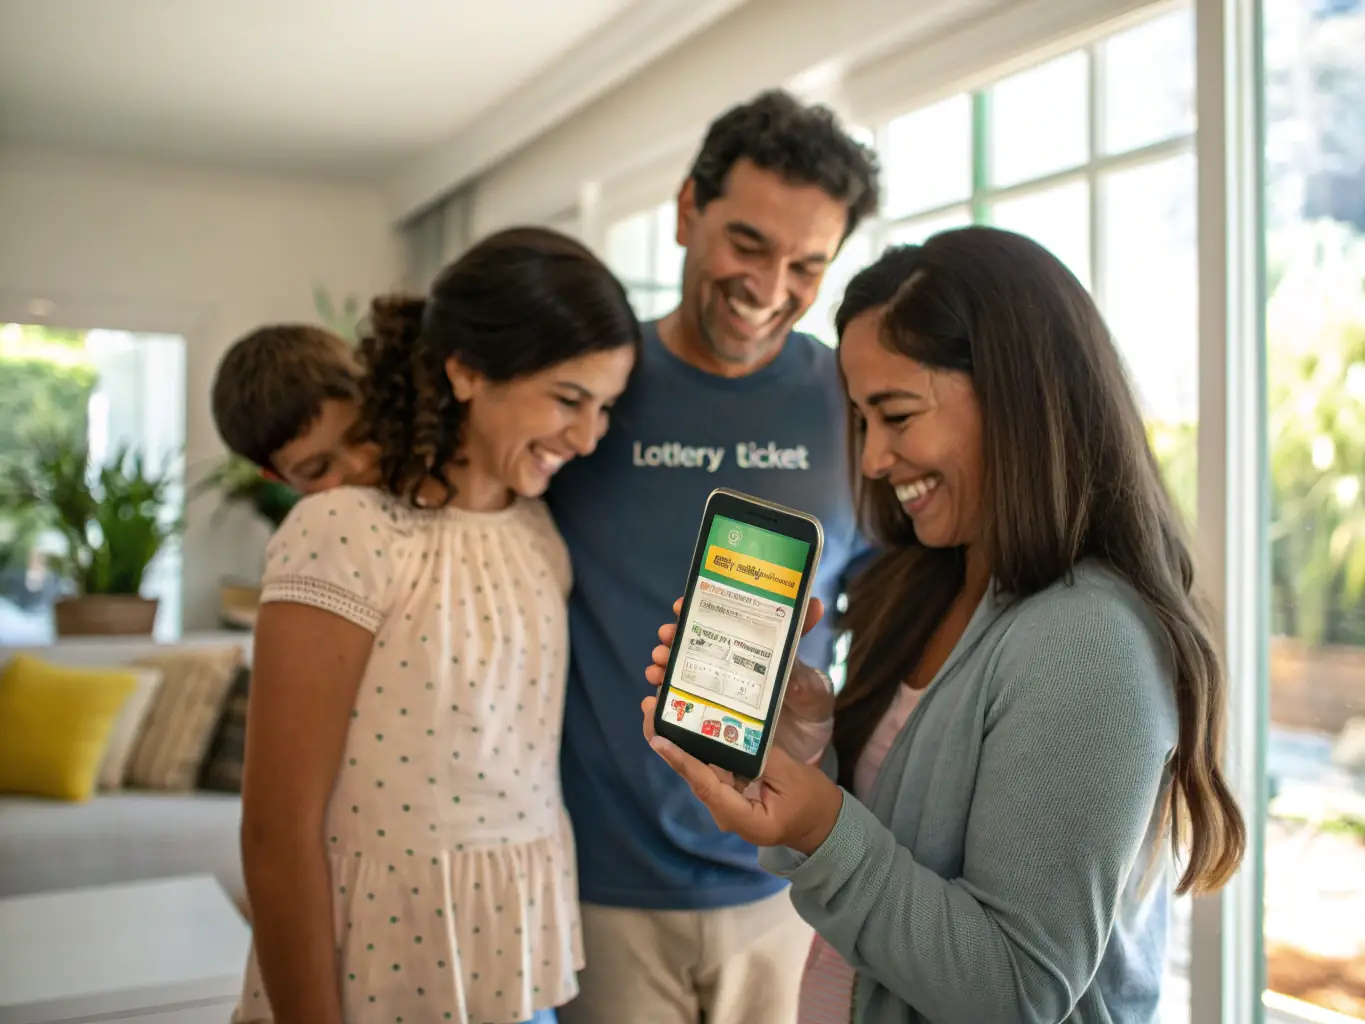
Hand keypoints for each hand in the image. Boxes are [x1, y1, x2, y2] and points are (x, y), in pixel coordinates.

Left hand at [641, 695, 844, 854]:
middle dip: (669, 743)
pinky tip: (688, 718)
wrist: (822, 824)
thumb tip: (735, 734)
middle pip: (693, 776)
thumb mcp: (792, 777)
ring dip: (680, 740)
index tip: (659, 740)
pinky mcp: (729, 791)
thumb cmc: (812, 803)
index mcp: (742, 817)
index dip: (682, 761)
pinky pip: (710, 768)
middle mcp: (725, 812)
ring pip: (698, 770)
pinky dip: (699, 745)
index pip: (706, 786)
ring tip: (660, 706)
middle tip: (650, 708)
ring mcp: (725, 802)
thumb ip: (763, 758)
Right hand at [645, 596, 828, 720]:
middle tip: (665, 638)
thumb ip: (808, 658)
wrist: (804, 763)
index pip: (722, 621)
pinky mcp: (708, 720)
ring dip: (664, 665)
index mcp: (753, 651)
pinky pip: (680, 706)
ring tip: (656, 668)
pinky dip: (663, 699)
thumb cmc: (810, 715)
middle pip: (695, 644)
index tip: (680, 605)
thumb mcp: (814, 685)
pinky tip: (654, 699)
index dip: (699, 608)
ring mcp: (716, 694)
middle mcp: (730, 668)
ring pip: (681, 672)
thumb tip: (816, 606)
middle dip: (674, 637)